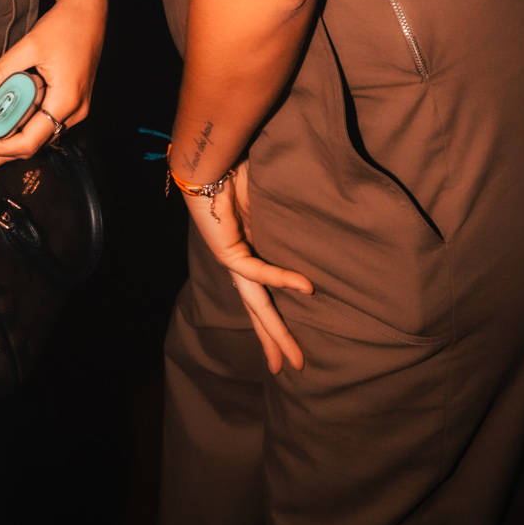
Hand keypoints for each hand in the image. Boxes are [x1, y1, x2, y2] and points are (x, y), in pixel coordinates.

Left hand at [0, 0, 107, 181]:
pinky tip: (1, 133)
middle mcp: (75, 112)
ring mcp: (75, 109)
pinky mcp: (71, 103)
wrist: (89, 10)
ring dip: (8, 145)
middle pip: (32, 146)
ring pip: (37, 139)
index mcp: (66, 101)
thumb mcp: (28, 46)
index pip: (28, 141)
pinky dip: (20, 131)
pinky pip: (43, 126)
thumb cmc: (64, 25)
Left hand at [182, 162, 312, 374]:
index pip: (261, 292)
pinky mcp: (226, 248)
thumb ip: (285, 220)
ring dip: (276, 330)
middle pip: (257, 309)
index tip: (288, 341)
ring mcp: (230, 257)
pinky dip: (282, 277)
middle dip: (273, 339)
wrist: (208, 156)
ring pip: (255, 302)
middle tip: (290, 368)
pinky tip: (306, 288)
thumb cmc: (236, 170)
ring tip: (293, 357)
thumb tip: (315, 223)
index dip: (274, 318)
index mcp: (246, 251)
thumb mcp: (268, 201)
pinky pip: (257, 269)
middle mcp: (237, 261)